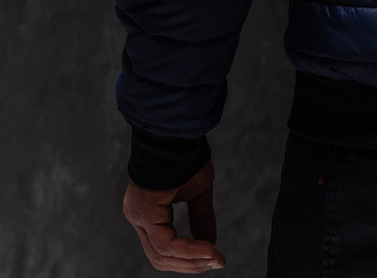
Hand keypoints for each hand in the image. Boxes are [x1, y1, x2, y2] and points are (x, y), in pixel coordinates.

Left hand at [122, 157, 225, 271]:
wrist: (177, 134)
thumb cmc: (185, 156)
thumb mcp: (198, 192)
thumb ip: (200, 219)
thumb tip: (210, 247)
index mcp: (149, 211)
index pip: (165, 247)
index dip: (190, 257)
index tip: (216, 257)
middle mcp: (138, 217)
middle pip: (161, 256)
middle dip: (191, 264)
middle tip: (217, 262)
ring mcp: (138, 215)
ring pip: (161, 254)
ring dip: (191, 261)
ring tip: (215, 258)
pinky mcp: (143, 212)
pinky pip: (165, 243)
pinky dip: (189, 250)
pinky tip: (208, 250)